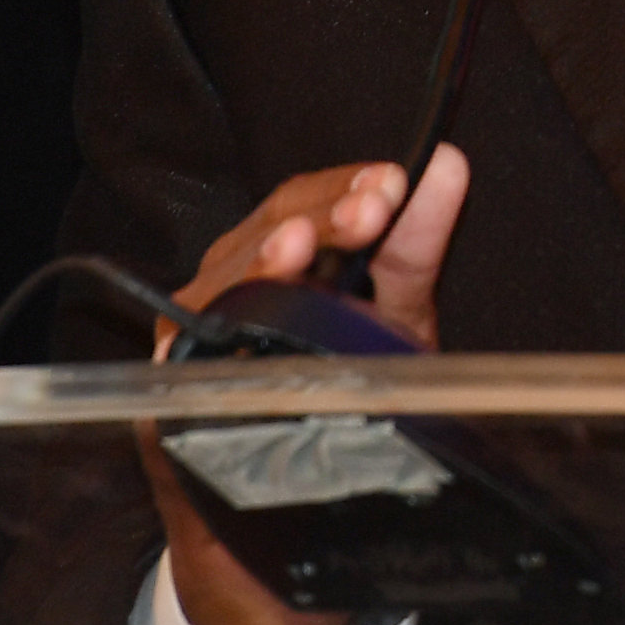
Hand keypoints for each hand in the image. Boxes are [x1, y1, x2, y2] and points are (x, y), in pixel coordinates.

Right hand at [178, 147, 468, 345]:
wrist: (319, 459)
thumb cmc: (352, 371)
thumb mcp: (399, 302)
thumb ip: (418, 236)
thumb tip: (447, 164)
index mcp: (283, 241)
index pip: (305, 197)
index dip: (345, 186)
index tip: (390, 182)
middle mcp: (237, 265)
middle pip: (271, 224)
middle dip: (323, 215)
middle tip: (368, 209)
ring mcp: (204, 310)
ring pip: (234, 271)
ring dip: (270, 258)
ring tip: (298, 244)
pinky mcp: (178, 360)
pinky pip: (198, 335)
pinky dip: (224, 320)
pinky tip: (243, 311)